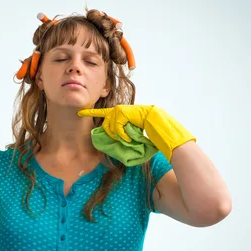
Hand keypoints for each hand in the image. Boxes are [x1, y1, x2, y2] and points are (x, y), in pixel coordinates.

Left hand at [78, 104, 194, 159]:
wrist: (169, 136)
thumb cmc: (156, 141)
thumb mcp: (136, 139)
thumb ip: (124, 137)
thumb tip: (110, 141)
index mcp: (128, 115)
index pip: (107, 112)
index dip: (93, 112)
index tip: (81, 112)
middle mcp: (127, 109)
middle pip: (107, 119)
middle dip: (109, 130)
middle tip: (122, 138)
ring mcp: (129, 109)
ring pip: (111, 122)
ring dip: (118, 133)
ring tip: (129, 138)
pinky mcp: (131, 112)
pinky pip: (118, 124)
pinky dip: (122, 133)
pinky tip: (130, 137)